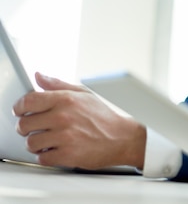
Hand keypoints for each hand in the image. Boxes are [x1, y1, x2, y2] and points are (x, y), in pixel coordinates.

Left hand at [12, 72, 145, 169]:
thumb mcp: (84, 94)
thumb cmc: (104, 117)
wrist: (122, 138)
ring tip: (47, 140)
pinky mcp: (67, 155)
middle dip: (27, 127)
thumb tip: (39, 76)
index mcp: (66, 99)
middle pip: (24, 124)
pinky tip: (56, 149)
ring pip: (31, 143)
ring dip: (36, 143)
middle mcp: (64, 117)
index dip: (19, 107)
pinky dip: (46, 155)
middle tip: (35, 128)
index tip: (20, 111)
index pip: (28, 101)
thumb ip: (58, 85)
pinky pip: (42, 158)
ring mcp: (65, 137)